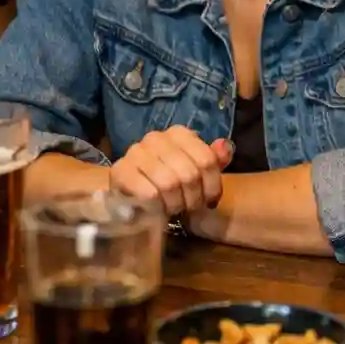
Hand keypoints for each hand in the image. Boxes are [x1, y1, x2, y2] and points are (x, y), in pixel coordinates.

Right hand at [109, 127, 233, 217]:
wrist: (131, 194)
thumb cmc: (169, 182)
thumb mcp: (196, 171)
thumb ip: (214, 160)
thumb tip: (224, 146)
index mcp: (179, 133)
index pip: (207, 160)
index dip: (212, 187)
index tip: (208, 201)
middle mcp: (156, 137)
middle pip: (189, 174)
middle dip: (193, 199)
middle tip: (188, 208)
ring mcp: (136, 152)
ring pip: (169, 184)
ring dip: (175, 205)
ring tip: (173, 209)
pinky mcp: (120, 171)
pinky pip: (148, 194)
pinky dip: (157, 207)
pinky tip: (156, 210)